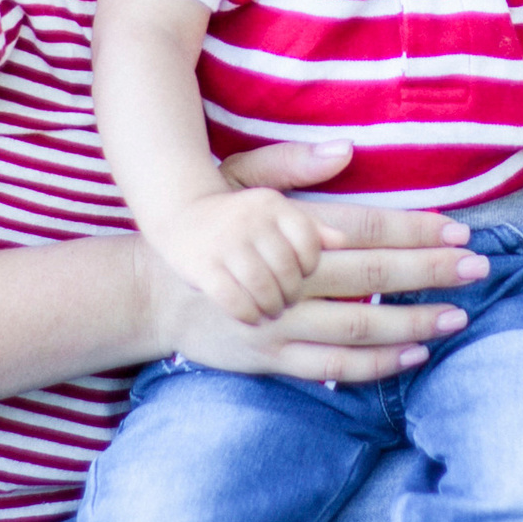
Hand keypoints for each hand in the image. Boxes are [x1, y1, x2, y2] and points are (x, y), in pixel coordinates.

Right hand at [138, 141, 486, 385]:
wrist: (149, 290)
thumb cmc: (205, 228)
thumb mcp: (237, 181)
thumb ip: (290, 165)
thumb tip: (346, 151)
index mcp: (285, 232)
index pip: (362, 229)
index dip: (412, 230)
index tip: (458, 230)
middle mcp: (287, 281)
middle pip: (371, 277)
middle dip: (429, 272)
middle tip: (477, 267)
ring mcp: (280, 325)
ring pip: (359, 328)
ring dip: (413, 323)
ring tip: (457, 316)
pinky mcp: (271, 359)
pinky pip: (332, 369)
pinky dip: (376, 366)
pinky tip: (414, 355)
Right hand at [154, 183, 328, 321]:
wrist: (179, 215)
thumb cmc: (237, 215)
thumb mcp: (272, 206)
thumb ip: (308, 221)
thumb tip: (343, 240)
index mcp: (272, 204)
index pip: (309, 244)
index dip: (310, 268)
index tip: (305, 277)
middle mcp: (250, 220)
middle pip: (289, 271)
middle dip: (292, 294)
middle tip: (289, 303)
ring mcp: (225, 244)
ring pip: (265, 289)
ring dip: (272, 307)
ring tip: (272, 312)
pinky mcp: (202, 268)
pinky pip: (236, 301)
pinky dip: (248, 314)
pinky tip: (250, 317)